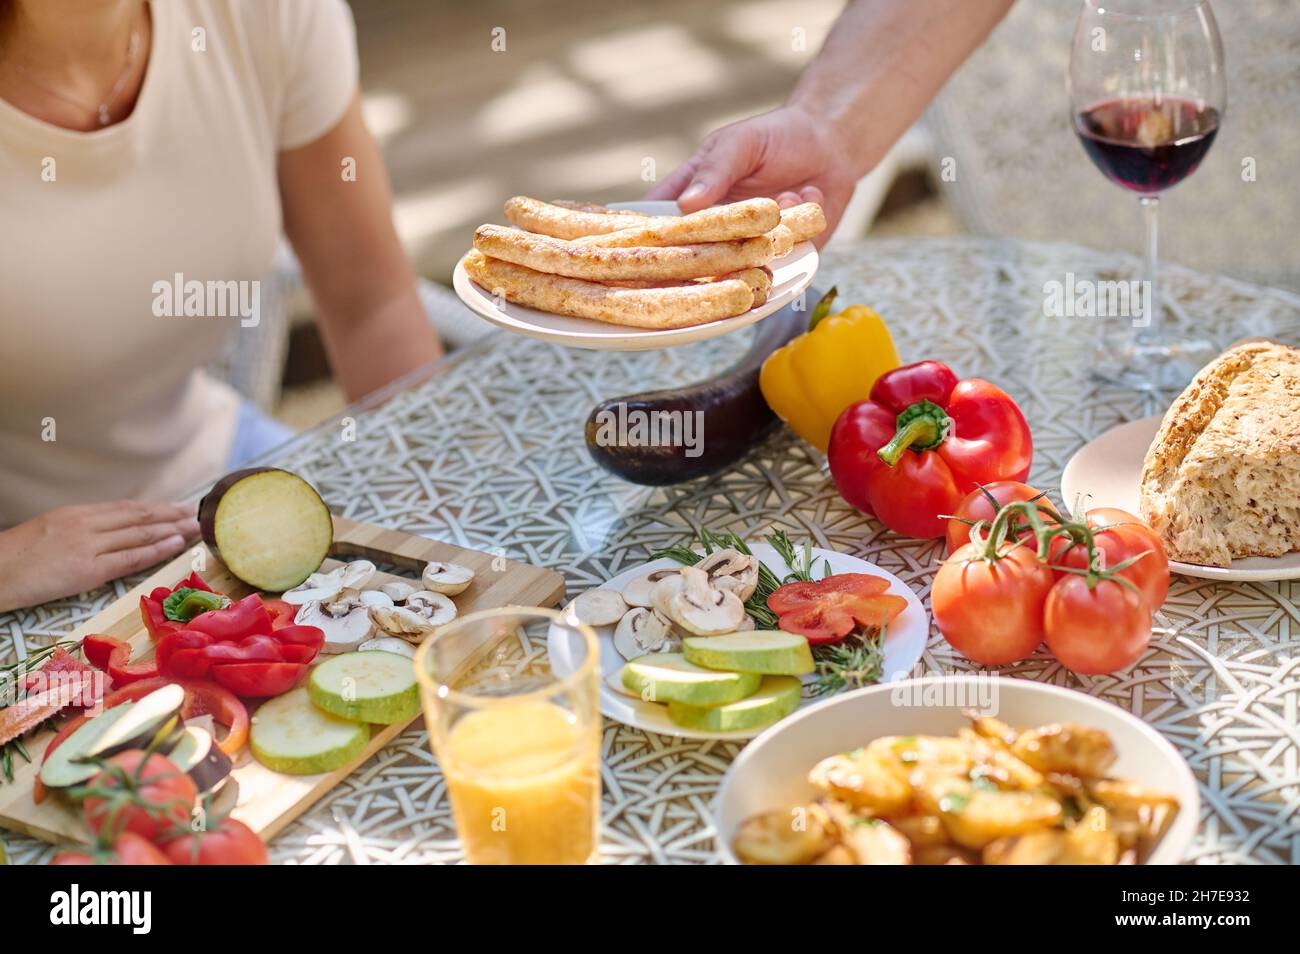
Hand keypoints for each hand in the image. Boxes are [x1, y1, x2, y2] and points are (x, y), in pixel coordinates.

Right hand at [0, 501, 198, 612]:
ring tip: (194, 527)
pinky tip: (174, 545)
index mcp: (77, 513)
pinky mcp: (87, 570)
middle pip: (139, 516)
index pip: (126, 508)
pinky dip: (155, 550)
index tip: (176, 507)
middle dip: (171, 514)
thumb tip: (107, 533)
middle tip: (196, 513)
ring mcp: (88, 546)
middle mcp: (87, 525)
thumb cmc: (15, 555)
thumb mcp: (49, 530)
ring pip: (140, 534)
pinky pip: (129, 558)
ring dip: (171, 530)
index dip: (155, 508)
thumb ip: (79, 529)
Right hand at [647, 104, 858, 244]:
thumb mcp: (740, 143)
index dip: (647, 243)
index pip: (658, 227)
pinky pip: (784, 263)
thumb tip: (686, 204)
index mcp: (692, 201)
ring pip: (742, 269)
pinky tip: (807, 193)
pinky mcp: (783, 259)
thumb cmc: (776, 136)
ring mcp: (748, 250)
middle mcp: (716, 233)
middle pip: (695, 262)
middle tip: (739, 231)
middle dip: (714, 254)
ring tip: (787, 194)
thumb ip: (715, 170)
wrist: (830, 144)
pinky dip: (798, 227)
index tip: (648, 252)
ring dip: (766, 235)